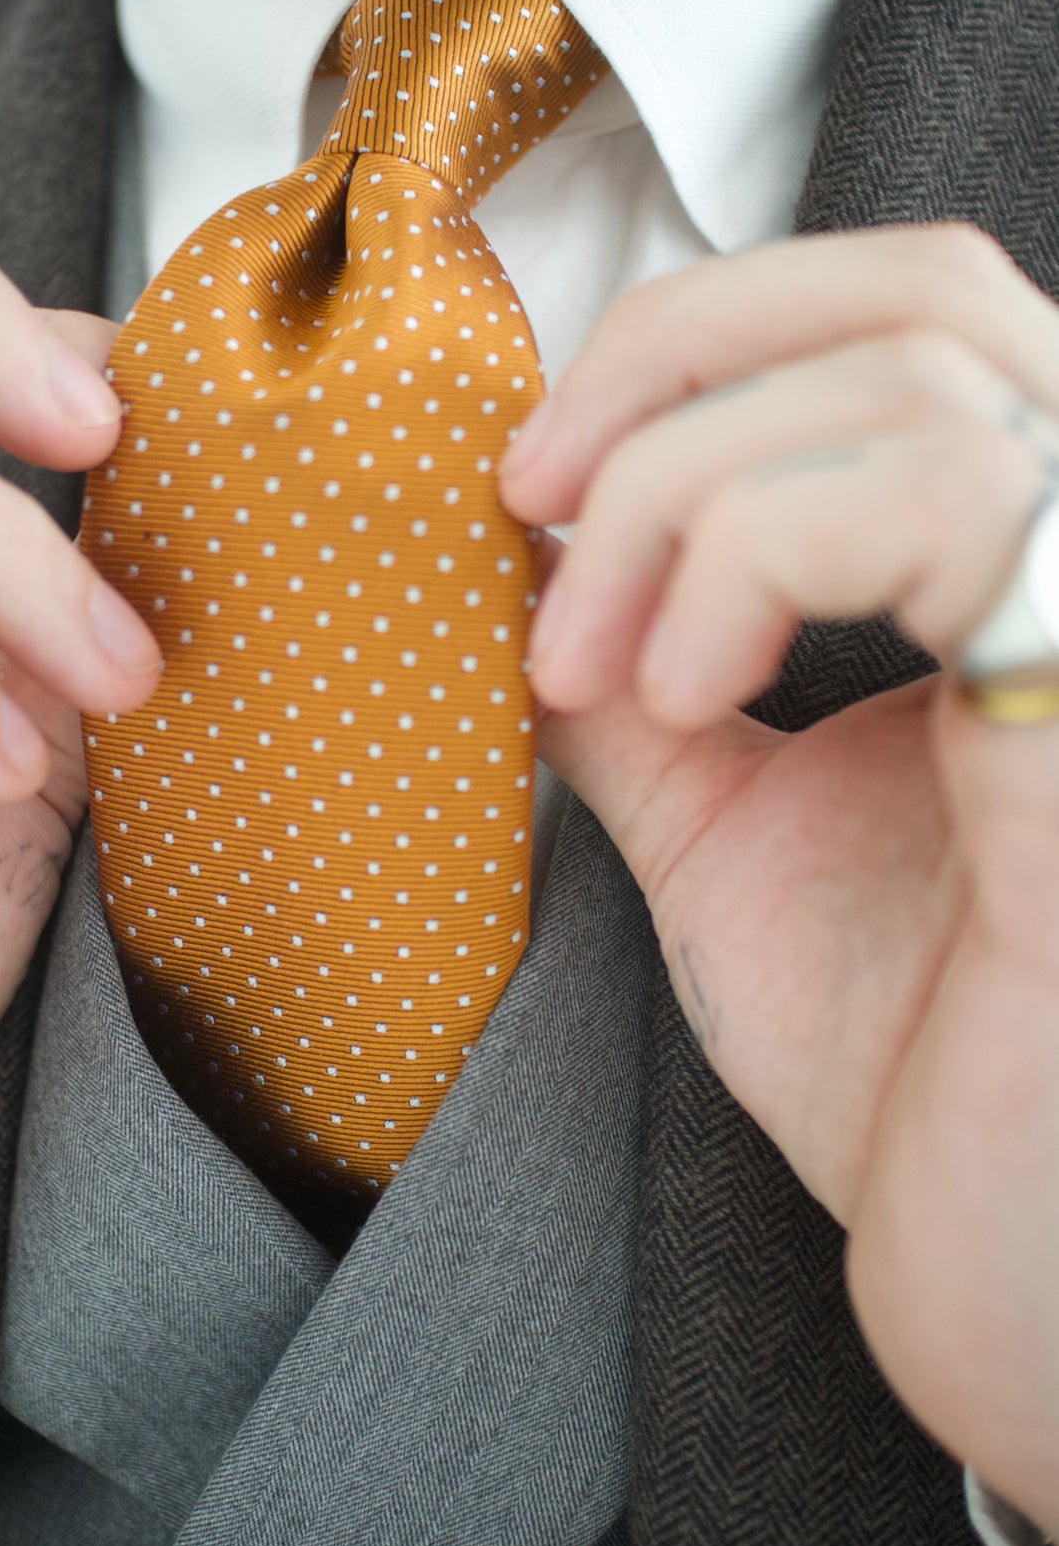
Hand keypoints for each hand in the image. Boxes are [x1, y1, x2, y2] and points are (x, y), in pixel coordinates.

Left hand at [500, 222, 1058, 1537]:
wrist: (1005, 1264)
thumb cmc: (905, 1062)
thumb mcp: (727, 828)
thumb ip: (648, 678)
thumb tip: (536, 561)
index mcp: (1022, 569)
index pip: (900, 309)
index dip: (696, 338)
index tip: (535, 480)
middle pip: (925, 281)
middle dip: (679, 356)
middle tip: (539, 493)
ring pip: (920, 371)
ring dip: (691, 491)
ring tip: (608, 668)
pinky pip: (958, 488)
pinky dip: (760, 550)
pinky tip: (683, 690)